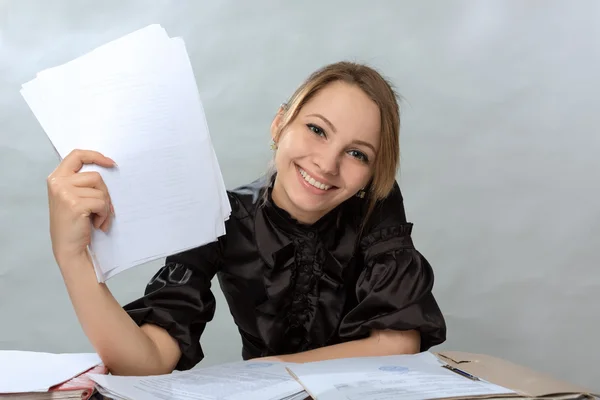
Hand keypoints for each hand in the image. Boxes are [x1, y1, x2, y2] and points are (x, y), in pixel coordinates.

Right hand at [46, 149, 116, 265]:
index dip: (95, 156)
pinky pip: (101, 203)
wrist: (68, 248)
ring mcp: (64, 193)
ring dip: (105, 206)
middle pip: (95, 176)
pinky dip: (104, 214)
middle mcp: (57, 182)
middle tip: (102, 209)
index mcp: (56, 178)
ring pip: (100, 190)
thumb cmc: (74, 223)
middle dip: (105, 193)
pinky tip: (96, 224)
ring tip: (97, 218)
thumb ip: (81, 182)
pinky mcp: (74, 204)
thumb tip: (108, 167)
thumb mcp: (72, 197)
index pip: (77, 155)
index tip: (111, 163)